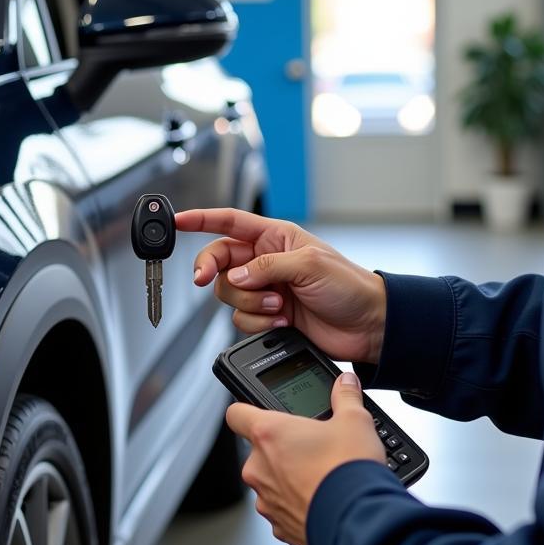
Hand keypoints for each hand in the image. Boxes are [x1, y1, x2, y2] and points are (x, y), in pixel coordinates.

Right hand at [176, 208, 387, 364]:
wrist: (366, 325)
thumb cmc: (349, 286)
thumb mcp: (308, 265)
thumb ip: (267, 267)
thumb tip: (237, 277)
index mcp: (275, 237)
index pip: (229, 222)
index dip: (200, 219)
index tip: (176, 221)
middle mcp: (265, 262)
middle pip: (219, 263)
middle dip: (213, 273)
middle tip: (204, 280)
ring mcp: (266, 290)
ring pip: (229, 295)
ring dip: (250, 304)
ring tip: (279, 306)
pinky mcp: (269, 316)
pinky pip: (242, 319)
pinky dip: (258, 322)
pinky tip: (283, 320)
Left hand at [225, 372, 383, 544]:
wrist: (359, 520)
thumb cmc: (349, 470)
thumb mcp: (355, 421)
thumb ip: (345, 397)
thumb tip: (346, 384)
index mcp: (268, 434)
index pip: (236, 413)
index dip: (246, 410)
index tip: (259, 413)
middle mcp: (258, 467)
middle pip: (259, 450)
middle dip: (282, 449)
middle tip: (312, 449)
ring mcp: (265, 499)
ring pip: (270, 482)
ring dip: (289, 478)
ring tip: (320, 476)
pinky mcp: (278, 527)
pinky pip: (282, 509)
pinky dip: (298, 505)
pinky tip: (321, 499)